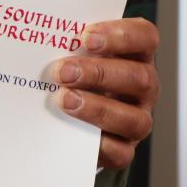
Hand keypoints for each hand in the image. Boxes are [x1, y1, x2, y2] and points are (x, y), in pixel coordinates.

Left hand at [50, 17, 157, 169]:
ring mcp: (138, 118)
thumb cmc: (72, 72)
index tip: (86, 37)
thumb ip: (66, 42)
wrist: (66, 116)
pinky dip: (98, 144)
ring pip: (135, 119)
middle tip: (63, 72)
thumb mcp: (72, 53)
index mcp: (135, 54)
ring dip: (98, 109)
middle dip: (99, 74)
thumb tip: (41, 34)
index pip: (145, 37)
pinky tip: (74, 131)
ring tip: (64, 100)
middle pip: (140, 78)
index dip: (121, 36)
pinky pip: (121, 152)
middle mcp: (143, 86)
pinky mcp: (124, 148)